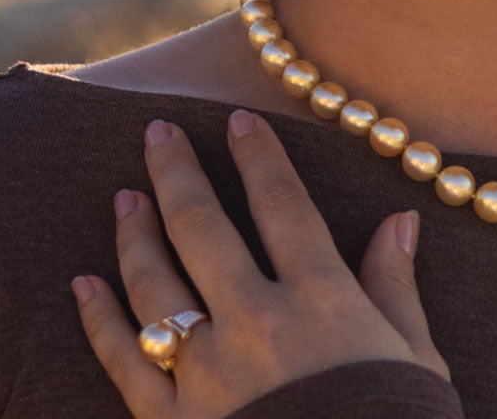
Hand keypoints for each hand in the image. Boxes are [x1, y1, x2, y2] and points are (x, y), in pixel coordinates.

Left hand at [71, 109, 450, 418]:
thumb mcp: (413, 359)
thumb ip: (396, 285)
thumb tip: (401, 220)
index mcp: (322, 303)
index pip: (282, 205)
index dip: (259, 156)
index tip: (239, 120)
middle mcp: (258, 326)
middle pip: (204, 228)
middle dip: (178, 172)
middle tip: (158, 133)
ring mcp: (209, 376)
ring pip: (155, 285)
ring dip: (134, 235)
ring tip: (125, 197)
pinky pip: (124, 364)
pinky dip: (99, 322)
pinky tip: (83, 284)